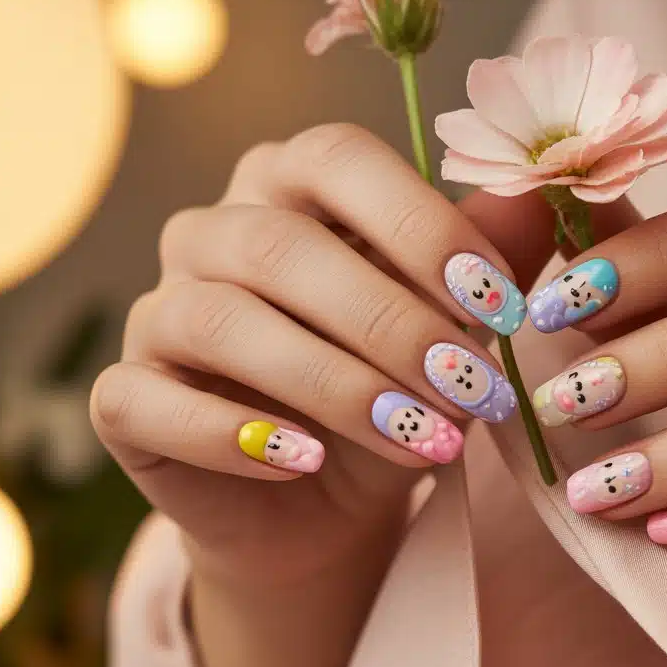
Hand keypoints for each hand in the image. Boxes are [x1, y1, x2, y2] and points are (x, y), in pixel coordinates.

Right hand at [91, 123, 536, 588]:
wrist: (328, 504)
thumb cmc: (397, 393)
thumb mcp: (456, 331)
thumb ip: (492, 262)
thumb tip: (541, 194)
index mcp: (293, 185)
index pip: (340, 162)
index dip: (420, 226)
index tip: (501, 305)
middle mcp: (214, 231)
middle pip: (280, 246)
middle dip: (392, 323)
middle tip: (472, 391)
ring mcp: (158, 310)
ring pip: (217, 320)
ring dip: (332, 384)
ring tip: (419, 439)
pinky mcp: (125, 397)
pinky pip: (145, 399)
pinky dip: (231, 435)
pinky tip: (305, 462)